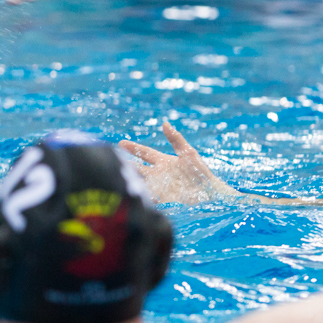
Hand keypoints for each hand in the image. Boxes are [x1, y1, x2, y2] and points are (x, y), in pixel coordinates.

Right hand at [120, 120, 235, 203]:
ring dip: (129, 180)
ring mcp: (159, 186)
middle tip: (111, 159)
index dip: (133, 148)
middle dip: (126, 164)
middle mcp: (159, 173)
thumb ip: (175, 139)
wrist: (211, 194)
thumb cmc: (201, 173)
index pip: (145, 153)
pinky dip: (139, 195)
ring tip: (116, 178)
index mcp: (164, 161)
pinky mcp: (162, 199)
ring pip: (140, 181)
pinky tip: (130, 194)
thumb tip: (165, 123)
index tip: (120, 143)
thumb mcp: (188, 153)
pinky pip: (147, 197)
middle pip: (138, 167)